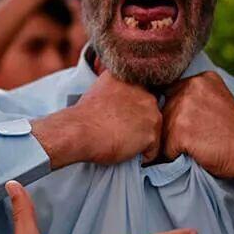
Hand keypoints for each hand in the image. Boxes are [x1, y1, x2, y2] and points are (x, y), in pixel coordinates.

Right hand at [32, 71, 161, 167]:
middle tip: (121, 130)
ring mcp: (150, 112)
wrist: (79, 131)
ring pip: (153, 130)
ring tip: (122, 142)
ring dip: (142, 138)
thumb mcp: (100, 87)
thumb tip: (118, 98)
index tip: (121, 117)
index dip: (133, 108)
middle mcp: (145, 92)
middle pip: (150, 111)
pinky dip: (143, 155)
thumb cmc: (84, 115)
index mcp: (131, 79)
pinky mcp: (151, 133)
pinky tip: (127, 151)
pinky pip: (153, 150)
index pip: (141, 94)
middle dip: (140, 122)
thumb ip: (115, 87)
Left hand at [162, 71, 233, 190]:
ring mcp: (183, 108)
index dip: (176, 110)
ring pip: (162, 129)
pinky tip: (194, 153)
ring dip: (172, 142)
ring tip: (197, 145)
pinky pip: (165, 148)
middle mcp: (189, 88)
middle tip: (198, 136)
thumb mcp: (217, 98)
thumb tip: (162, 100)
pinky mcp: (179, 130)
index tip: (194, 123)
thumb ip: (194, 95)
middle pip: (163, 110)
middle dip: (172, 126)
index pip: (170, 92)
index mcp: (200, 79)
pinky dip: (174, 156)